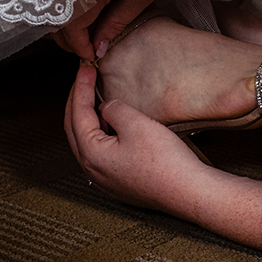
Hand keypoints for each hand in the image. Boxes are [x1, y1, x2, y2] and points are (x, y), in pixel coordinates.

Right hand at [53, 0, 177, 60]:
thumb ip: (116, 22)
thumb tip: (98, 47)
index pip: (71, 28)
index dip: (79, 46)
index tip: (90, 55)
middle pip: (56, 17)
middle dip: (68, 37)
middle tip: (87, 46)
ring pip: (54, 2)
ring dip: (65, 20)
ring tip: (86, 30)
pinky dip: (66, 1)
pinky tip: (83, 8)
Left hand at [64, 64, 205, 210]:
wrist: (187, 192)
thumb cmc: (165, 164)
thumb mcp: (136, 124)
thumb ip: (114, 109)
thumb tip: (106, 107)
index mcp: (91, 154)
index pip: (78, 113)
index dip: (81, 87)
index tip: (85, 69)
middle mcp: (92, 169)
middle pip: (75, 128)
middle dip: (78, 101)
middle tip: (85, 80)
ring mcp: (105, 179)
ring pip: (87, 141)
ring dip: (88, 117)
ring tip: (96, 98)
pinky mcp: (119, 182)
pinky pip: (101, 153)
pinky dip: (100, 133)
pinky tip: (111, 125)